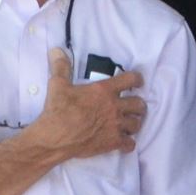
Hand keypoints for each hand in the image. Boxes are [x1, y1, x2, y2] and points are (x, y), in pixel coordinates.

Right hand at [23, 48, 144, 161]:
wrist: (55, 137)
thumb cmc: (58, 110)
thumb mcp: (58, 85)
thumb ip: (61, 67)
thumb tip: (57, 50)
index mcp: (104, 90)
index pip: (131, 79)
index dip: (137, 79)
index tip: (137, 82)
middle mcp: (115, 107)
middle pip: (139, 104)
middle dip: (137, 105)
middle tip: (131, 106)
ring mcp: (116, 126)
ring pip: (137, 124)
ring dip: (133, 123)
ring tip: (127, 124)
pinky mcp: (113, 142)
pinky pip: (130, 144)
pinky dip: (128, 143)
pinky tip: (123, 142)